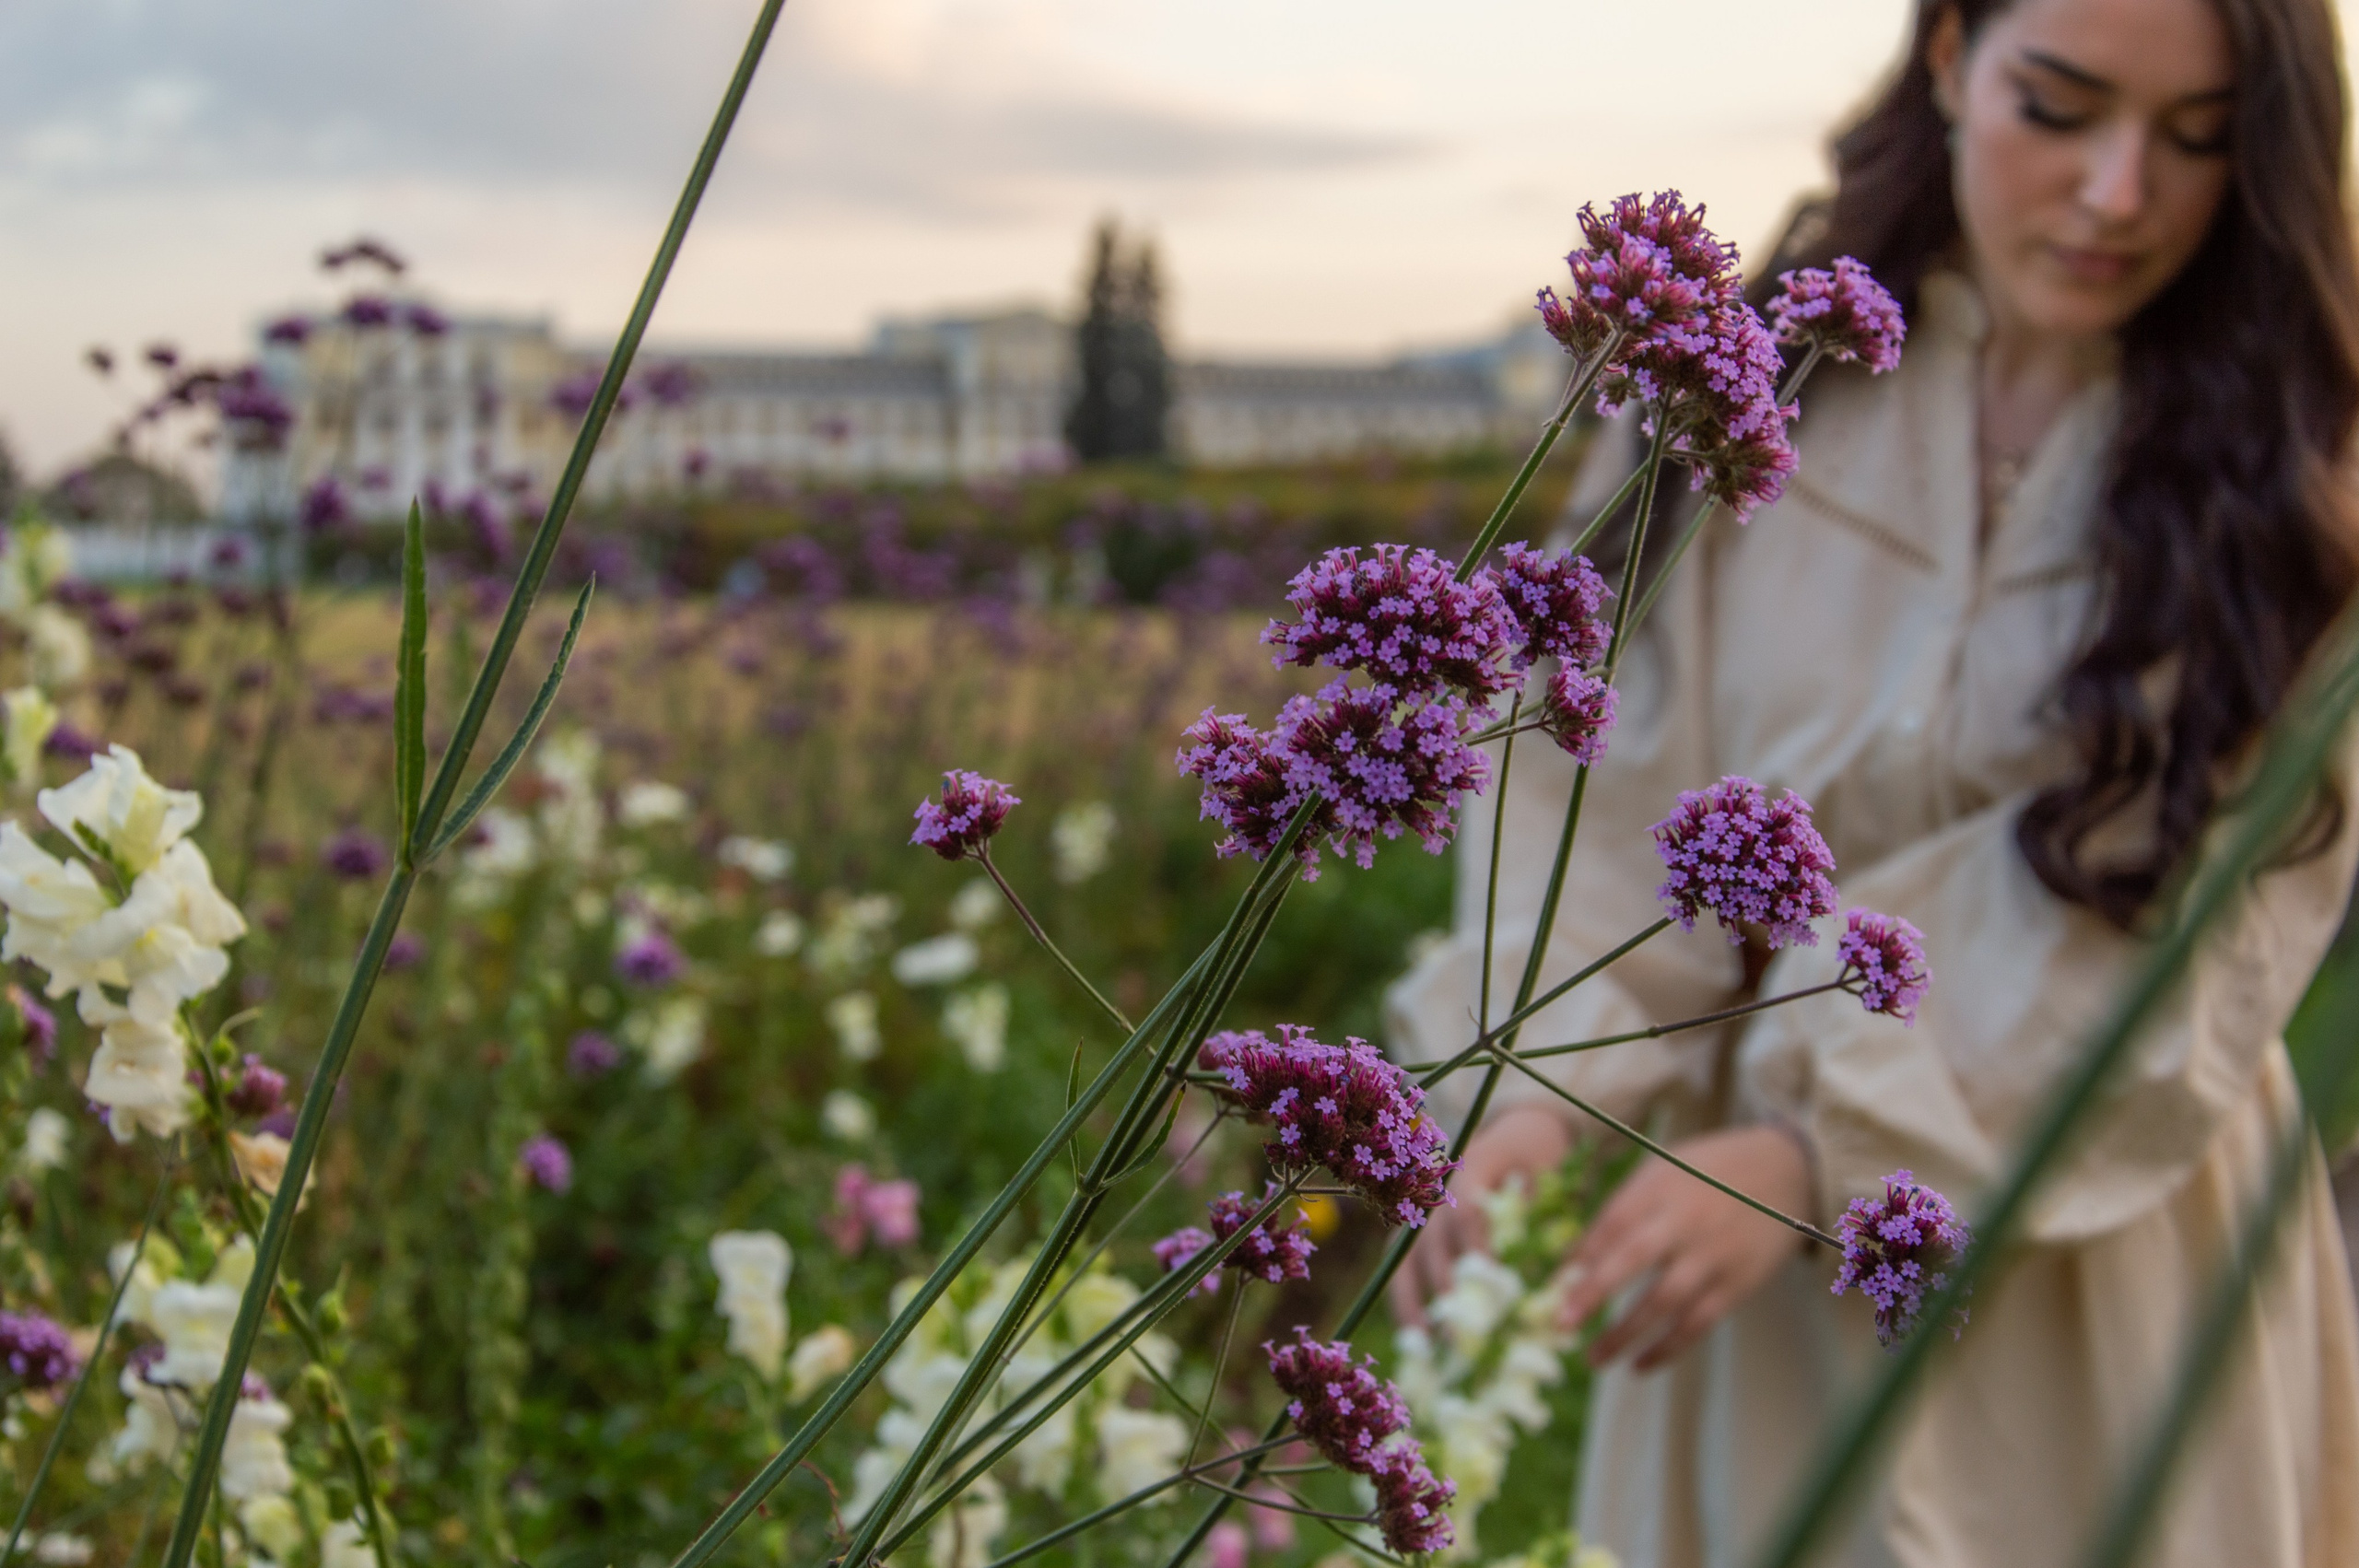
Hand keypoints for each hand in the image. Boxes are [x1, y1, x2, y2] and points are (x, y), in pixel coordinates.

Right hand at [1388, 1102, 1571, 1328]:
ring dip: (1413, 1300)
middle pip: (1431, 1240)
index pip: (1466, 1211)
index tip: (1489, 1281)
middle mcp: (1437, 1187)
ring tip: (1424, 1342)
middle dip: (1445, 1287)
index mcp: (1471, 1167)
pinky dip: (1405, 1298)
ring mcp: (1421, 1208)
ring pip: (1406, 1256)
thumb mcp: (1550, 1173)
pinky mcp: (1415, 1228)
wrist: (1520, 1133)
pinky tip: (1415, 1333)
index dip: (1475, 1247)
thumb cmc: (1539, 1158)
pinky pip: (1402, 1265)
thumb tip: (1539, 1268)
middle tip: (1460, 1330)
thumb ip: (1541, 1212)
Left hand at [1556, 1124, 1812, 1371]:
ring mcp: (1713, 1254)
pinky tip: (1640, 1365)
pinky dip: (1667, 1348)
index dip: (1579, 1257)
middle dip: (1593, 1294)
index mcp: (1659, 1186)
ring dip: (1625, 1334)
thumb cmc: (1708, 1172)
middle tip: (1561, 1325)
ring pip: (1664, 1302)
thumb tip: (1573, 1257)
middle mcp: (1685, 1220)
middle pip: (1632, 1259)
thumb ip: (1622, 1208)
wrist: (1786, 1172)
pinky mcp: (1738, 1284)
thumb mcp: (1664, 1170)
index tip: (1548, 1287)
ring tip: (1594, 1359)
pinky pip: (1698, 1323)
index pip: (1611, 1223)